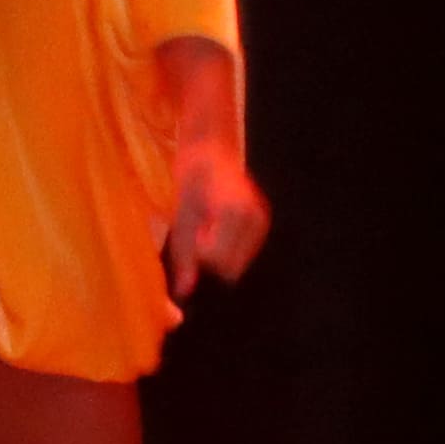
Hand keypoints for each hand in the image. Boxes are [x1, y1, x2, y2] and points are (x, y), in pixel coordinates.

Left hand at [160, 141, 271, 297]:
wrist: (210, 150)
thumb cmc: (191, 181)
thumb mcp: (182, 218)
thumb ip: (185, 257)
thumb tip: (184, 293)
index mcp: (234, 213)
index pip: (220, 262)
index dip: (202, 258)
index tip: (194, 237)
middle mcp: (254, 218)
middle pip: (232, 268)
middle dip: (211, 262)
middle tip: (199, 233)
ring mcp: (261, 220)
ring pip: (238, 264)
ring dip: (220, 256)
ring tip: (208, 227)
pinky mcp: (262, 222)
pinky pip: (243, 252)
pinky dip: (228, 249)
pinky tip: (217, 226)